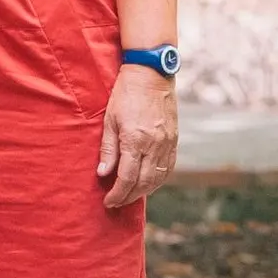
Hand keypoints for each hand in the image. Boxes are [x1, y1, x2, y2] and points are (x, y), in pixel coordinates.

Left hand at [97, 65, 176, 207]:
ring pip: (158, 179)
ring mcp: (168, 144)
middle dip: (129, 196)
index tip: (108, 202)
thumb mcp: (109, 119)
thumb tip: (103, 173)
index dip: (117, 193)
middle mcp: (155, 145)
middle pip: (144, 183)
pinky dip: (158, 180)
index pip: (127, 178)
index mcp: (136, 140)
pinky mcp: (175, 140)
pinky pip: (168, 168)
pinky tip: (148, 183)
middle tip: (116, 203)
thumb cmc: (125, 94)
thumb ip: (108, 149)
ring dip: (144, 191)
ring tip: (129, 196)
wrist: (151, 75)